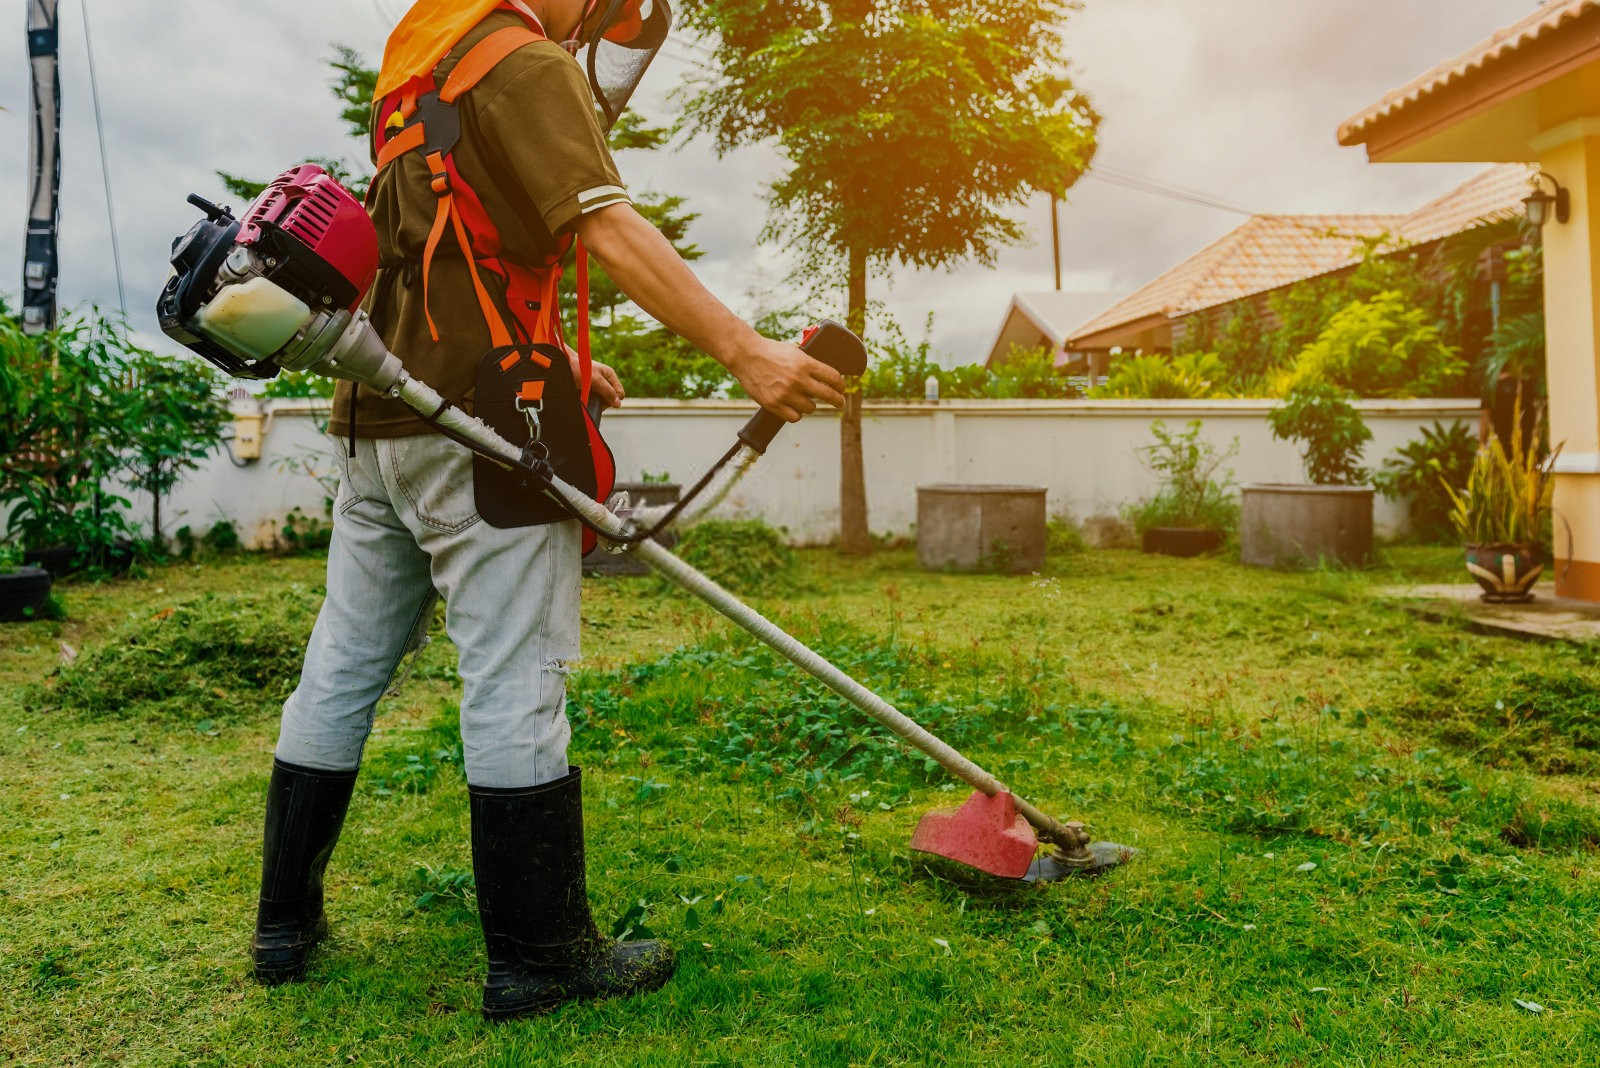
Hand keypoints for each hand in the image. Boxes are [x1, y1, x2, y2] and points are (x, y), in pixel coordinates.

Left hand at [565, 346, 625, 408]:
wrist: (562, 363)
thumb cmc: (578, 368)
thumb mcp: (595, 380)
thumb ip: (608, 391)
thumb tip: (618, 404)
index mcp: (609, 374)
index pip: (619, 394)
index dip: (612, 400)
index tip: (601, 400)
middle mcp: (605, 380)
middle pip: (611, 398)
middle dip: (603, 402)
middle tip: (592, 399)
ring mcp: (597, 384)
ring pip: (602, 400)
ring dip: (595, 402)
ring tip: (585, 398)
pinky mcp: (589, 388)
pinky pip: (594, 399)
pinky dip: (589, 401)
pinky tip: (583, 398)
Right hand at [732, 336, 846, 422]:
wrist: (745, 355)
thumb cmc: (770, 351)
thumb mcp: (793, 350)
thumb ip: (809, 362)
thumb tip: (824, 373)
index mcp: (805, 363)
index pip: (833, 377)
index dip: (840, 385)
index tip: (841, 388)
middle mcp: (798, 379)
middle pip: (828, 395)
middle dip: (838, 400)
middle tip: (840, 402)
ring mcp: (786, 393)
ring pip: (811, 408)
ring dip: (810, 405)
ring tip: (804, 400)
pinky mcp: (774, 404)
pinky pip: (794, 417)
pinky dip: (796, 414)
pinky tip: (794, 408)